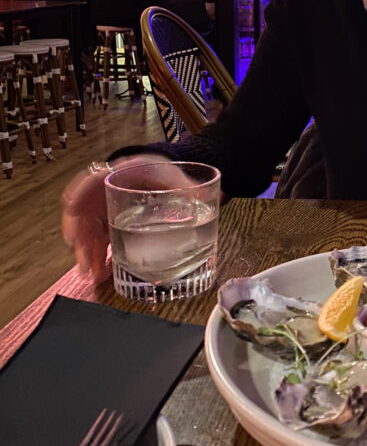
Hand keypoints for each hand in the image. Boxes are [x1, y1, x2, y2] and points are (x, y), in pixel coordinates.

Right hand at [60, 155, 190, 282]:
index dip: (80, 193)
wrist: (168, 178)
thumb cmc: (169, 175)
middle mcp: (109, 189)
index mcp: (124, 172)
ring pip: (89, 227)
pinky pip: (99, 237)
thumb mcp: (178, 178)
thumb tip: (214, 197)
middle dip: (82, 236)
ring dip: (88, 250)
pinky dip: (97, 253)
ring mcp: (107, 205)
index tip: (72, 210)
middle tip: (84, 260)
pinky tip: (101, 270)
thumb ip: (190, 188)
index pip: (93, 178)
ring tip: (92, 273)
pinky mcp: (111, 220)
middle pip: (86, 210)